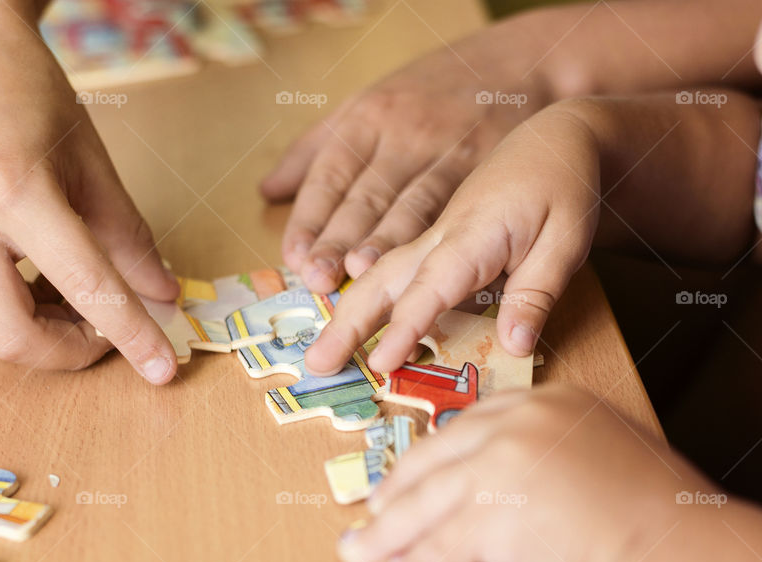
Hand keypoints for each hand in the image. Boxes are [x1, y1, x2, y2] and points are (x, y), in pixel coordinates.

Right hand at [0, 0, 179, 378]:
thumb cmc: (30, 93)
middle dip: (71, 354)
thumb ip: (130, 238)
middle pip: (14, 339)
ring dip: (44, 334)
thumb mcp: (93, 163)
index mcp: (14, 194)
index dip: (132, 336)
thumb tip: (164, 296)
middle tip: (111, 334)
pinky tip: (47, 285)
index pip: (87, 288)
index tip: (163, 369)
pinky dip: (17, 311)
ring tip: (83, 304)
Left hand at [261, 41, 549, 293]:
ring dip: (385, 241)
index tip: (294, 256)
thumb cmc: (428, 91)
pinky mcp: (485, 165)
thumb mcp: (364, 104)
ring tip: (362, 272)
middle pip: (364, 194)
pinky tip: (425, 266)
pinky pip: (456, 207)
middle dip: (338, 238)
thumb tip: (269, 191)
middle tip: (318, 276)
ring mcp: (447, 150)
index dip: (308, 218)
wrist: (515, 63)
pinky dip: (436, 239)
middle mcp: (403, 134)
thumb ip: (314, 150)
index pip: (329, 174)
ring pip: (410, 203)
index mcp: (366, 118)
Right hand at [304, 99, 600, 374]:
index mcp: (473, 233)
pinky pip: (389, 269)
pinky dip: (361, 295)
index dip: (405, 327)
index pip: (432, 287)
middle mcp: (440, 234)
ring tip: (319, 352)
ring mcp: (432, 235)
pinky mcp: (433, 239)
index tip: (381, 363)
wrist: (555, 136)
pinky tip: (348, 322)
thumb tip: (513, 347)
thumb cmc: (565, 186)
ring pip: (377, 273)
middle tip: (315, 364)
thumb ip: (536, 293)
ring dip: (345, 312)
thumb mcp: (567, 241)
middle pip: (381, 278)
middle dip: (346, 323)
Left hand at [337, 385, 717, 561]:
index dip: (431, 456)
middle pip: (435, 456)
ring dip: (390, 530)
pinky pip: (440, 538)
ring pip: (426, 500)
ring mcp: (500, 462)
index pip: (467, 425)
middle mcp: (518, 422)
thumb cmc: (651, 513)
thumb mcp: (595, 453)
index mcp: (545, 402)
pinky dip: (419, 556)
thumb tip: (494, 484)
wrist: (676, 549)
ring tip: (365, 547)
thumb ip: (542, 454)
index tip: (410, 474)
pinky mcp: (490, 508)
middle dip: (398, 490)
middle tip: (373, 508)